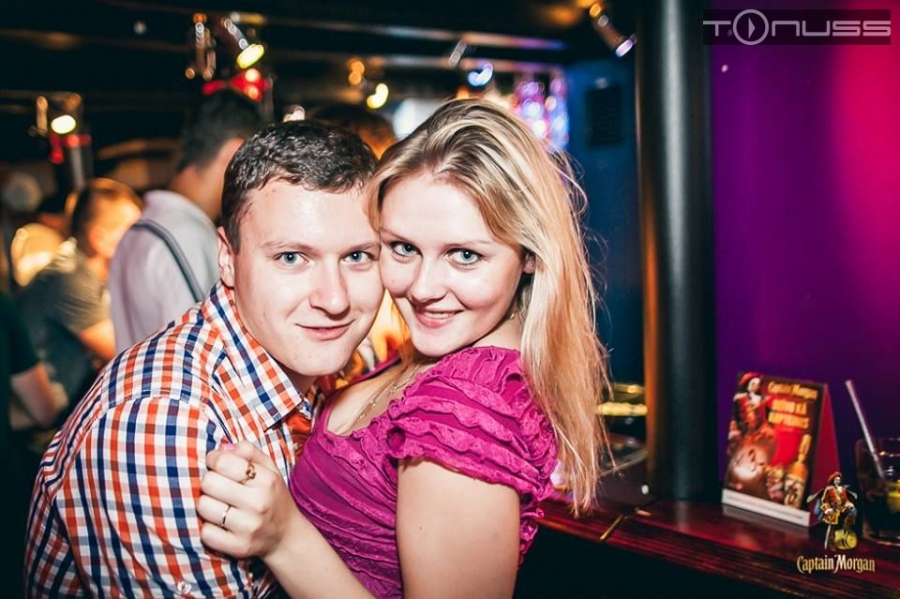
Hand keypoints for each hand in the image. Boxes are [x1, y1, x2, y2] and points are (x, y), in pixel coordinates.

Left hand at [198, 441, 297, 559]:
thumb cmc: (272, 496)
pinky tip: (220, 524)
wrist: (286, 536)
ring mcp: (248, 527)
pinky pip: (205, 532)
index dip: (213, 459)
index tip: (215, 463)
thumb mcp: (269, 469)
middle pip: (208, 482)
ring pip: (203, 506)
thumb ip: (248, 452)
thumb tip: (222, 448)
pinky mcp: (238, 547)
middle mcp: (258, 503)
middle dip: (209, 481)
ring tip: (219, 504)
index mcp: (266, 480)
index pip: (223, 462)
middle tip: (218, 486)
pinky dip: (208, 527)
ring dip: (207, 504)